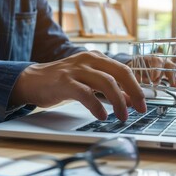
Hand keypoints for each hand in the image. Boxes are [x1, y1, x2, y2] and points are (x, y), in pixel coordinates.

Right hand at [10, 51, 146, 120]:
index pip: (124, 70)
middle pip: (119, 73)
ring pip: (106, 82)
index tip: (143, 104)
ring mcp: (76, 69)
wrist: (32, 80)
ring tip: (123, 116)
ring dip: (119, 101)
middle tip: (140, 109)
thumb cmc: (62, 81)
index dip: (136, 87)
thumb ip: (108, 88)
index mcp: (96, 58)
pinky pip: (85, 93)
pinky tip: (102, 115)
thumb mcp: (88, 81)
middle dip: (133, 92)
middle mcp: (88, 59)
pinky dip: (96, 105)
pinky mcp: (64, 82)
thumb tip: (129, 99)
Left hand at [128, 56, 175, 87]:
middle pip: (168, 64)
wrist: (136, 65)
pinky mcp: (168, 70)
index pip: (156, 61)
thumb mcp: (133, 71)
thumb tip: (148, 82)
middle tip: (173, 85)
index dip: (156, 70)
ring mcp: (165, 63)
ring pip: (174, 68)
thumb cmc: (134, 67)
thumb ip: (139, 76)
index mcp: (150, 57)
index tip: (154, 79)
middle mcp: (159, 59)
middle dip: (172, 75)